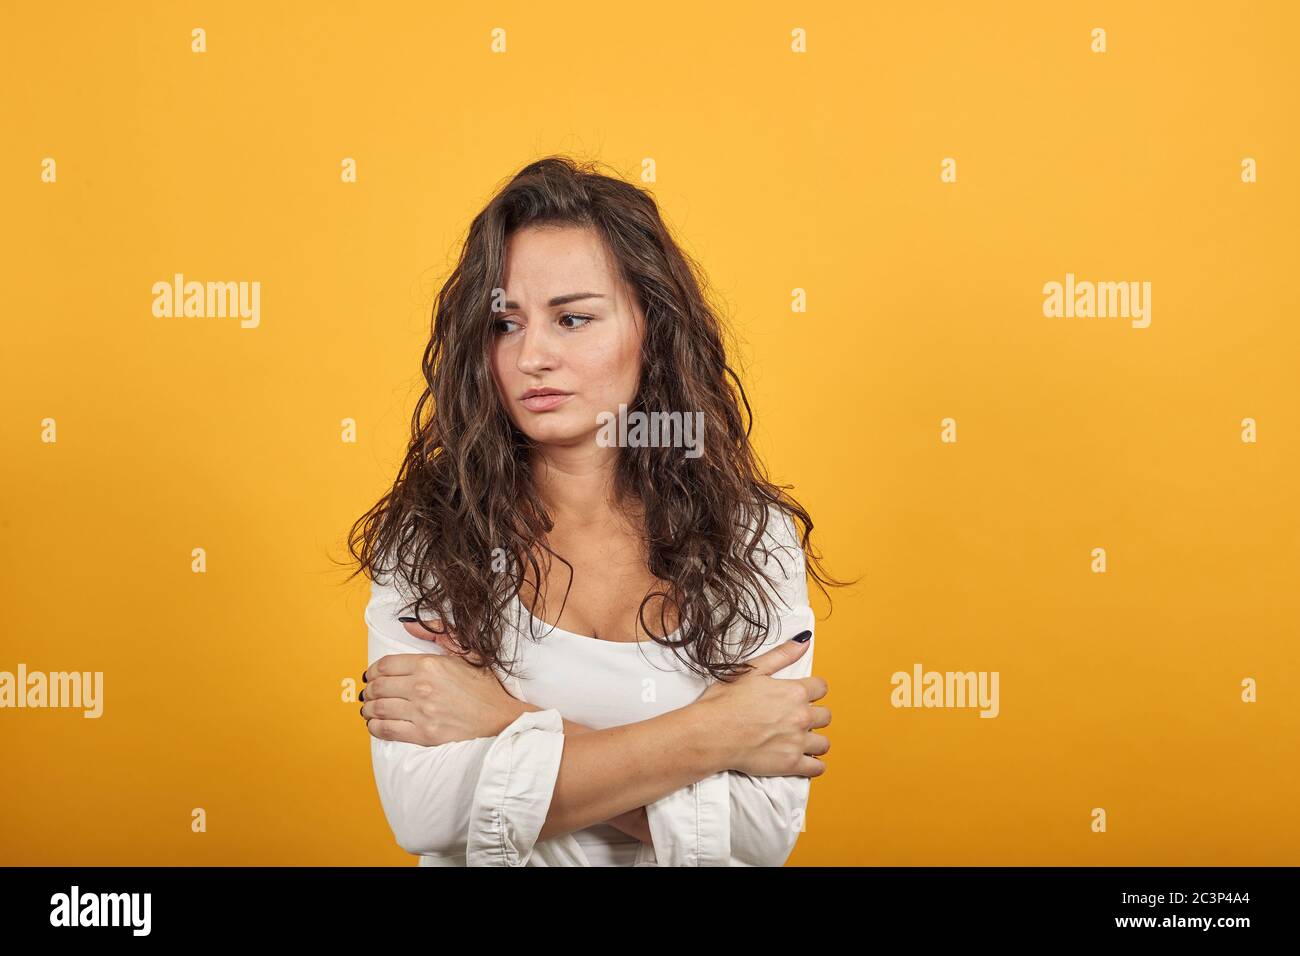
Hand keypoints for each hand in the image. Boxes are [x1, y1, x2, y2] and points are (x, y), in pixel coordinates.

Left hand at [360, 618, 523, 745]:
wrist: (500, 718)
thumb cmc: (485, 686)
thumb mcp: (466, 650)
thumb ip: (438, 632)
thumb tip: (408, 625)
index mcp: (430, 664)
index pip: (386, 665)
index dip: (373, 670)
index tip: (372, 675)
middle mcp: (422, 687)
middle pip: (378, 687)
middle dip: (368, 690)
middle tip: (369, 693)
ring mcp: (422, 712)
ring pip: (378, 708)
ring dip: (368, 709)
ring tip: (369, 709)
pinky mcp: (423, 734)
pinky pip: (386, 730)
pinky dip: (375, 727)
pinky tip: (375, 724)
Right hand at [694, 635, 829, 777]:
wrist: (709, 734)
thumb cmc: (724, 702)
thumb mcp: (750, 670)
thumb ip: (781, 655)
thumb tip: (804, 640)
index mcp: (794, 692)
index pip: (822, 688)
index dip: (812, 690)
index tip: (803, 695)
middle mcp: (801, 716)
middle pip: (825, 715)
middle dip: (814, 715)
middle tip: (795, 718)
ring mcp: (798, 742)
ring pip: (824, 742)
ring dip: (814, 740)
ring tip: (798, 739)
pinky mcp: (791, 764)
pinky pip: (817, 768)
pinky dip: (813, 765)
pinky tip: (803, 759)